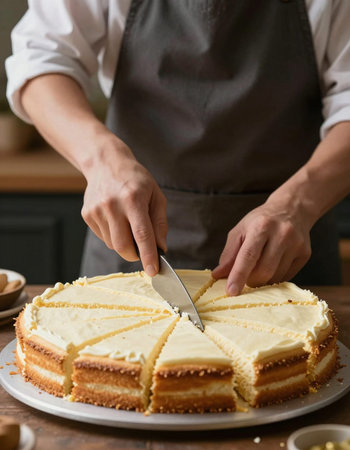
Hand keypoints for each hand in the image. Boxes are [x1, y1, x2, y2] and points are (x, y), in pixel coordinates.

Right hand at [81, 139, 167, 275]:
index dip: (148, 256)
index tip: (153, 271)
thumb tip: (161, 248)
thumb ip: (160, 223)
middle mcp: (112, 205)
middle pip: (123, 246)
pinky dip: (113, 236)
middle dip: (135, 255)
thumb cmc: (136, 180)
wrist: (106, 163)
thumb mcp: (156, 196)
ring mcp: (97, 210)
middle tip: (142, 252)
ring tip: (128, 224)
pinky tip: (116, 219)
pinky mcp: (87, 215)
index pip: (142, 234)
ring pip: (113, 244)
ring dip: (125, 244)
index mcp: (133, 199)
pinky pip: (103, 237)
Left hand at [212, 196, 312, 295]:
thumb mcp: (241, 230)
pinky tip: (272, 266)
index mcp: (261, 226)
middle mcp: (281, 234)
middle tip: (245, 278)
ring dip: (263, 280)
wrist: (292, 209)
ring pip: (275, 276)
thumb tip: (218, 275)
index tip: (231, 292)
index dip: (238, 275)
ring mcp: (296, 244)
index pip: (248, 255)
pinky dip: (274, 277)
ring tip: (259, 268)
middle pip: (264, 270)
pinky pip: (286, 276)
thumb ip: (229, 254)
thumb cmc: (261, 221)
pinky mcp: (305, 254)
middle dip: (250, 280)